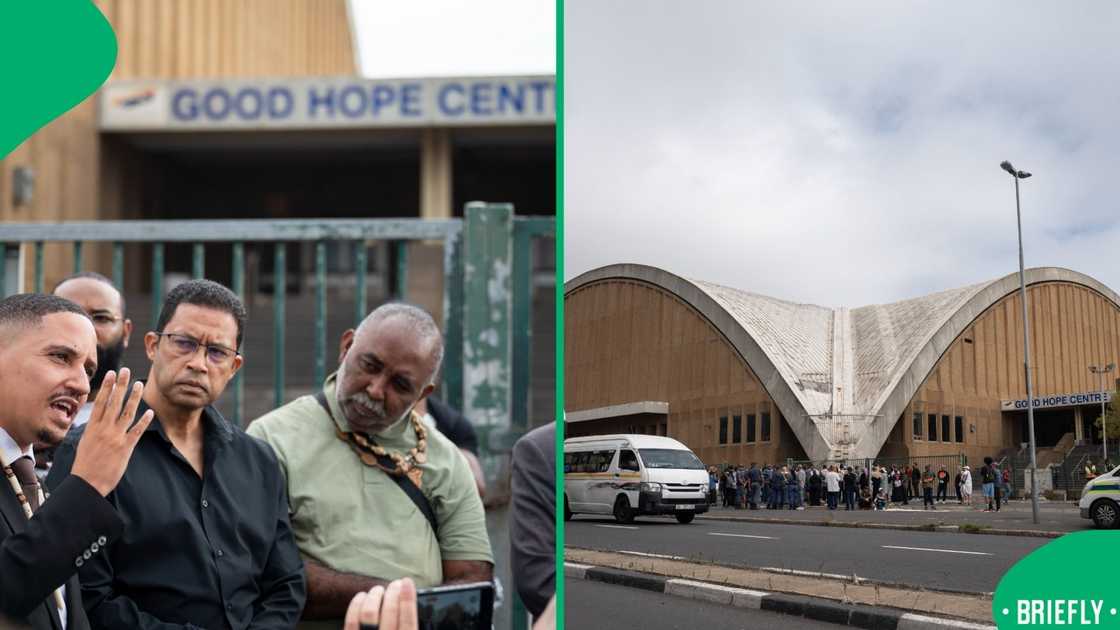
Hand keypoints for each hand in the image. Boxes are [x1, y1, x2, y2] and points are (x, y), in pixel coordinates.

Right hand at [70, 368, 154, 495]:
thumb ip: (92, 431)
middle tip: (126, 370)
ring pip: (126, 413)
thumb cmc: (85, 466)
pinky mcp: (125, 448)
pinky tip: (150, 411)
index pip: (100, 402)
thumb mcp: (84, 444)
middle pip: (113, 402)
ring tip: (140, 384)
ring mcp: (115, 438)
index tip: (111, 373)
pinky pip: (136, 431)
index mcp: (92, 428)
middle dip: (120, 385)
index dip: (106, 386)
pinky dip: (143, 421)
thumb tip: (96, 422)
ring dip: (134, 397)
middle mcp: (103, 430)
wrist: (87, 484)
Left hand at [343, 578, 417, 629]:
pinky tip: (361, 597)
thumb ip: (411, 625)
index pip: (408, 620)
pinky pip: (351, 621)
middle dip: (392, 592)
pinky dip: (356, 605)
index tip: (407, 582)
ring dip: (375, 596)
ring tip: (378, 590)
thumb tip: (417, 604)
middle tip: (395, 584)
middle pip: (389, 612)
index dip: (408, 599)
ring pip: (369, 613)